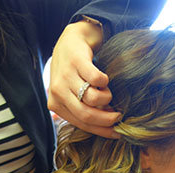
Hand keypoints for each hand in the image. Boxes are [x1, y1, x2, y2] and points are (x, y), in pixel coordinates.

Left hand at [48, 20, 120, 138]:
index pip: (81, 124)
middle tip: (119, 116)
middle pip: (86, 115)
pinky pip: (97, 80)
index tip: (117, 133)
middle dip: (107, 119)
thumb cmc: (74, 70)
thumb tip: (106, 127)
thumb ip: (82, 109)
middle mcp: (57, 91)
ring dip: (106, 97)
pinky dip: (105, 81)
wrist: (72, 39)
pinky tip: (104, 78)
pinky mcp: (76, 61)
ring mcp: (65, 76)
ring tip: (107, 91)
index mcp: (55, 103)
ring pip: (92, 99)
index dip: (102, 130)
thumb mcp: (72, 92)